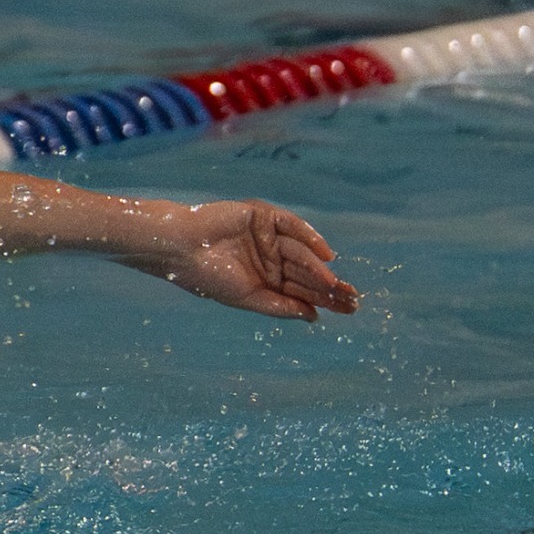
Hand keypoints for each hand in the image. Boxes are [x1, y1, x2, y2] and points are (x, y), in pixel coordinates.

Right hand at [130, 200, 357, 321]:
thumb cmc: (208, 278)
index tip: (348, 310)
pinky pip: (292, 226)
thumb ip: (279, 307)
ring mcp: (267, 237)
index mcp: (265, 281)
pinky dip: (310, 238)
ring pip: (302, 254)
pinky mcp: (262, 217)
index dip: (324, 300)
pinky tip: (326, 254)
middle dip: (329, 286)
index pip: (301, 291)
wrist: (181, 249)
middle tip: (352, 299)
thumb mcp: (248, 298)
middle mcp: (270, 259)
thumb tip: (313, 316)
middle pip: (306, 273)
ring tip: (334, 285)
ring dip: (319, 269)